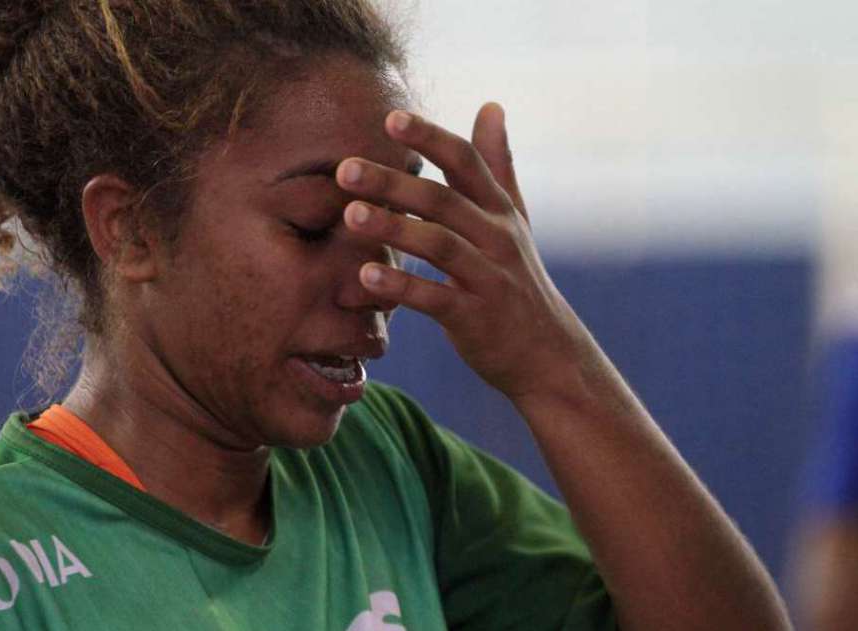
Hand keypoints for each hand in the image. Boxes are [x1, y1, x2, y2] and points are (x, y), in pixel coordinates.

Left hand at [337, 103, 594, 401]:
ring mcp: (488, 278)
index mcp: (499, 210)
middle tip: (344, 169)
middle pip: (442, 201)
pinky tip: (365, 274)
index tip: (390, 118)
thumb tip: (490, 104)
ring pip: (438, 245)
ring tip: (349, 215)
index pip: (465, 162)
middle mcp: (497, 237)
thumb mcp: (514, 218)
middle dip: (392, 183)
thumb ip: (497, 164)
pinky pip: (435, 298)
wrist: (546, 354)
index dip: (430, 138)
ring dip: (393, 228)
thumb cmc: (516, 279)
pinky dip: (401, 286)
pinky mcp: (475, 318)